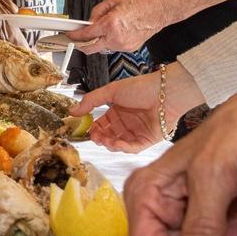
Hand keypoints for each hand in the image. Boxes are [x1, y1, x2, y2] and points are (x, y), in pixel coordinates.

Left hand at [68, 0, 166, 53]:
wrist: (158, 11)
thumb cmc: (139, 4)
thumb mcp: (113, 1)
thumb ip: (97, 11)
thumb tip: (89, 21)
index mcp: (110, 24)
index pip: (86, 34)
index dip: (75, 36)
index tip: (70, 35)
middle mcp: (115, 38)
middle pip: (90, 49)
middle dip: (82, 45)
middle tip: (79, 39)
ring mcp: (123, 46)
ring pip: (102, 48)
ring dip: (99, 41)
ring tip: (107, 29)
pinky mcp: (129, 49)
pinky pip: (113, 47)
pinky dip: (111, 41)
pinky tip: (118, 31)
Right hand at [69, 63, 201, 152]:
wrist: (165, 91)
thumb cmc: (140, 87)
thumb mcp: (111, 91)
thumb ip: (90, 101)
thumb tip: (72, 111)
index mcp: (117, 112)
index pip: (101, 125)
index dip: (93, 129)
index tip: (86, 130)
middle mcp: (126, 124)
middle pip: (108, 136)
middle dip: (100, 138)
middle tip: (94, 137)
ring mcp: (137, 133)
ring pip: (119, 144)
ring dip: (110, 144)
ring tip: (105, 140)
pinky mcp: (148, 140)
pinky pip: (133, 148)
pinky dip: (123, 148)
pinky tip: (116, 143)